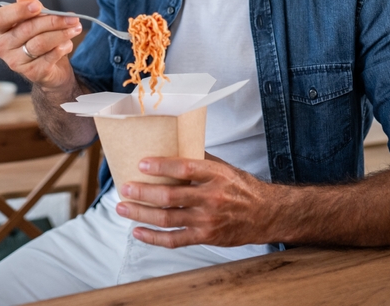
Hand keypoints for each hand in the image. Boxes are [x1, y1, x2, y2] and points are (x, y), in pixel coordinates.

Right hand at [0, 0, 81, 89]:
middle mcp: (3, 46)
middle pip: (27, 29)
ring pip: (40, 43)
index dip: (18, 10)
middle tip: (72, 18)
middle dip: (52, 21)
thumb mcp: (37, 19)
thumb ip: (31, 5)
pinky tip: (68, 44)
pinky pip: (49, 57)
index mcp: (1, 29)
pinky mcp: (31, 73)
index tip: (38, 6)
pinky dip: (62, 48)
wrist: (51, 67)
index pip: (0, 17)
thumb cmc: (40, 37)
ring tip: (76, 28)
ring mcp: (15, 62)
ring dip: (61, 34)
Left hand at [114, 157, 276, 248]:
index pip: (185, 169)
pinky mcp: (206, 237)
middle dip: (143, 192)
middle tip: (125, 187)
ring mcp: (208, 220)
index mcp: (216, 175)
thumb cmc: (242, 188)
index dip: (161, 167)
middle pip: (170, 197)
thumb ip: (199, 160)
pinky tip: (138, 231)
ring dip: (141, 213)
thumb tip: (170, 148)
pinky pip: (174, 240)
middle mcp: (211, 198)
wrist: (266, 214)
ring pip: (167, 219)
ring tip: (123, 207)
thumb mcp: (224, 168)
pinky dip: (153, 238)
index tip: (142, 163)